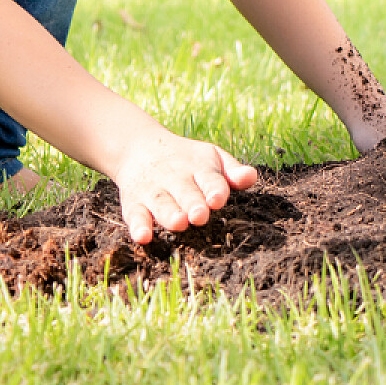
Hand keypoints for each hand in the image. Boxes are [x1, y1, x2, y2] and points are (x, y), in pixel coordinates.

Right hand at [108, 128, 258, 244]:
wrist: (138, 147)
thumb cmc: (187, 160)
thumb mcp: (212, 157)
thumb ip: (232, 171)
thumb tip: (252, 177)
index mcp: (199, 168)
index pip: (210, 178)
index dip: (214, 189)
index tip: (218, 199)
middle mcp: (175, 179)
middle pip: (185, 192)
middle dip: (193, 204)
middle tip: (200, 215)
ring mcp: (153, 191)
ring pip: (161, 203)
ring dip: (169, 214)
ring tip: (179, 223)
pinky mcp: (133, 203)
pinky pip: (135, 215)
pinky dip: (138, 226)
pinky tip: (143, 237)